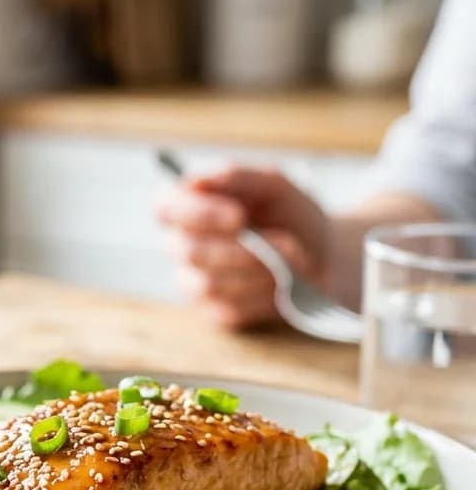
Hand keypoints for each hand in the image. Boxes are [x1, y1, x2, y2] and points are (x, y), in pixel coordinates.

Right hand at [157, 166, 332, 329]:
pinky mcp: (216, 312)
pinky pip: (231, 308)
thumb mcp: (274, 185)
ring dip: (260, 271)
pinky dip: (265, 295)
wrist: (323, 258)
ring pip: (211, 283)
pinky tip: (284, 283)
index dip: (196, 213)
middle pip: (190, 252)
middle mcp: (184, 246)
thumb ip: (237, 177)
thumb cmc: (291, 216)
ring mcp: (196, 283)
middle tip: (288, 243)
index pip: (166, 208)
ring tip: (295, 259)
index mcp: (190, 207)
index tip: (239, 216)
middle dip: (243, 249)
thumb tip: (197, 180)